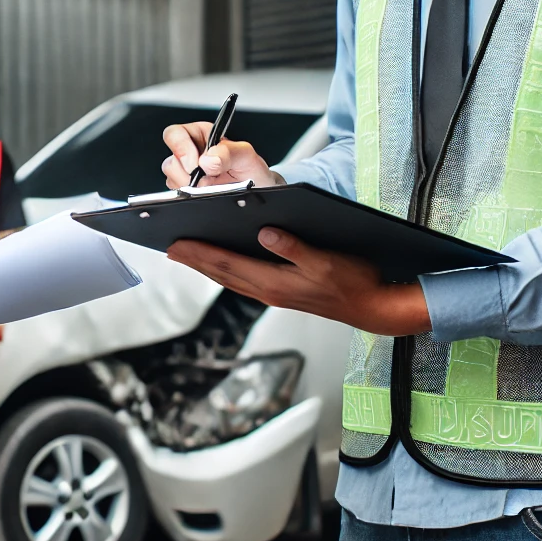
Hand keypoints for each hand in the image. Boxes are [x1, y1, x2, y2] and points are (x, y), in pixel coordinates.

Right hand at [162, 122, 284, 189]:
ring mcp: (185, 173)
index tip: (195, 165)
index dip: (181, 148)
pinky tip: (205, 194)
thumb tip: (208, 160)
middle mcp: (190, 152)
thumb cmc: (252, 170)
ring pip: (171, 179)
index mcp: (201, 135)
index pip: (175, 134)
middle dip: (187, 174)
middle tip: (206, 180)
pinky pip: (177, 194)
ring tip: (211, 187)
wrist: (257, 191)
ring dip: (190, 187)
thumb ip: (229, 152)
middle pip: (170, 161)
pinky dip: (190, 197)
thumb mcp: (246, 156)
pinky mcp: (185, 190)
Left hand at [169, 228, 431, 336]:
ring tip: (187, 254)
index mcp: (274, 283)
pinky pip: (243, 280)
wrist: (372, 307)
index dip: (199, 253)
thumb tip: (267, 233)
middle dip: (194, 260)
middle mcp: (268, 291)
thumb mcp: (326, 261)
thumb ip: (294, 247)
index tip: (175, 245)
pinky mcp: (281, 292)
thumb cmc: (354, 283)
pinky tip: (222, 263)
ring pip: (230, 278)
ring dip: (207, 266)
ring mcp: (273, 293)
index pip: (226, 264)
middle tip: (170, 248)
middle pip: (222, 273)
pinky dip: (227, 270)